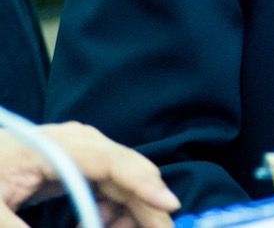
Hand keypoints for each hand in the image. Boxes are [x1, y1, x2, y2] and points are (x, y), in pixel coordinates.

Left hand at [0, 122, 179, 227]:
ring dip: (131, 208)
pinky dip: (114, 207)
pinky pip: (108, 183)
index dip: (142, 182)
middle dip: (147, 202)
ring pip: (122, 177)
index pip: (110, 161)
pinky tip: (104, 225)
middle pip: (125, 169)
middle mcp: (76, 142)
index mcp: (53, 147)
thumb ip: (18, 227)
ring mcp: (78, 150)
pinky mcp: (76, 162)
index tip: (167, 204)